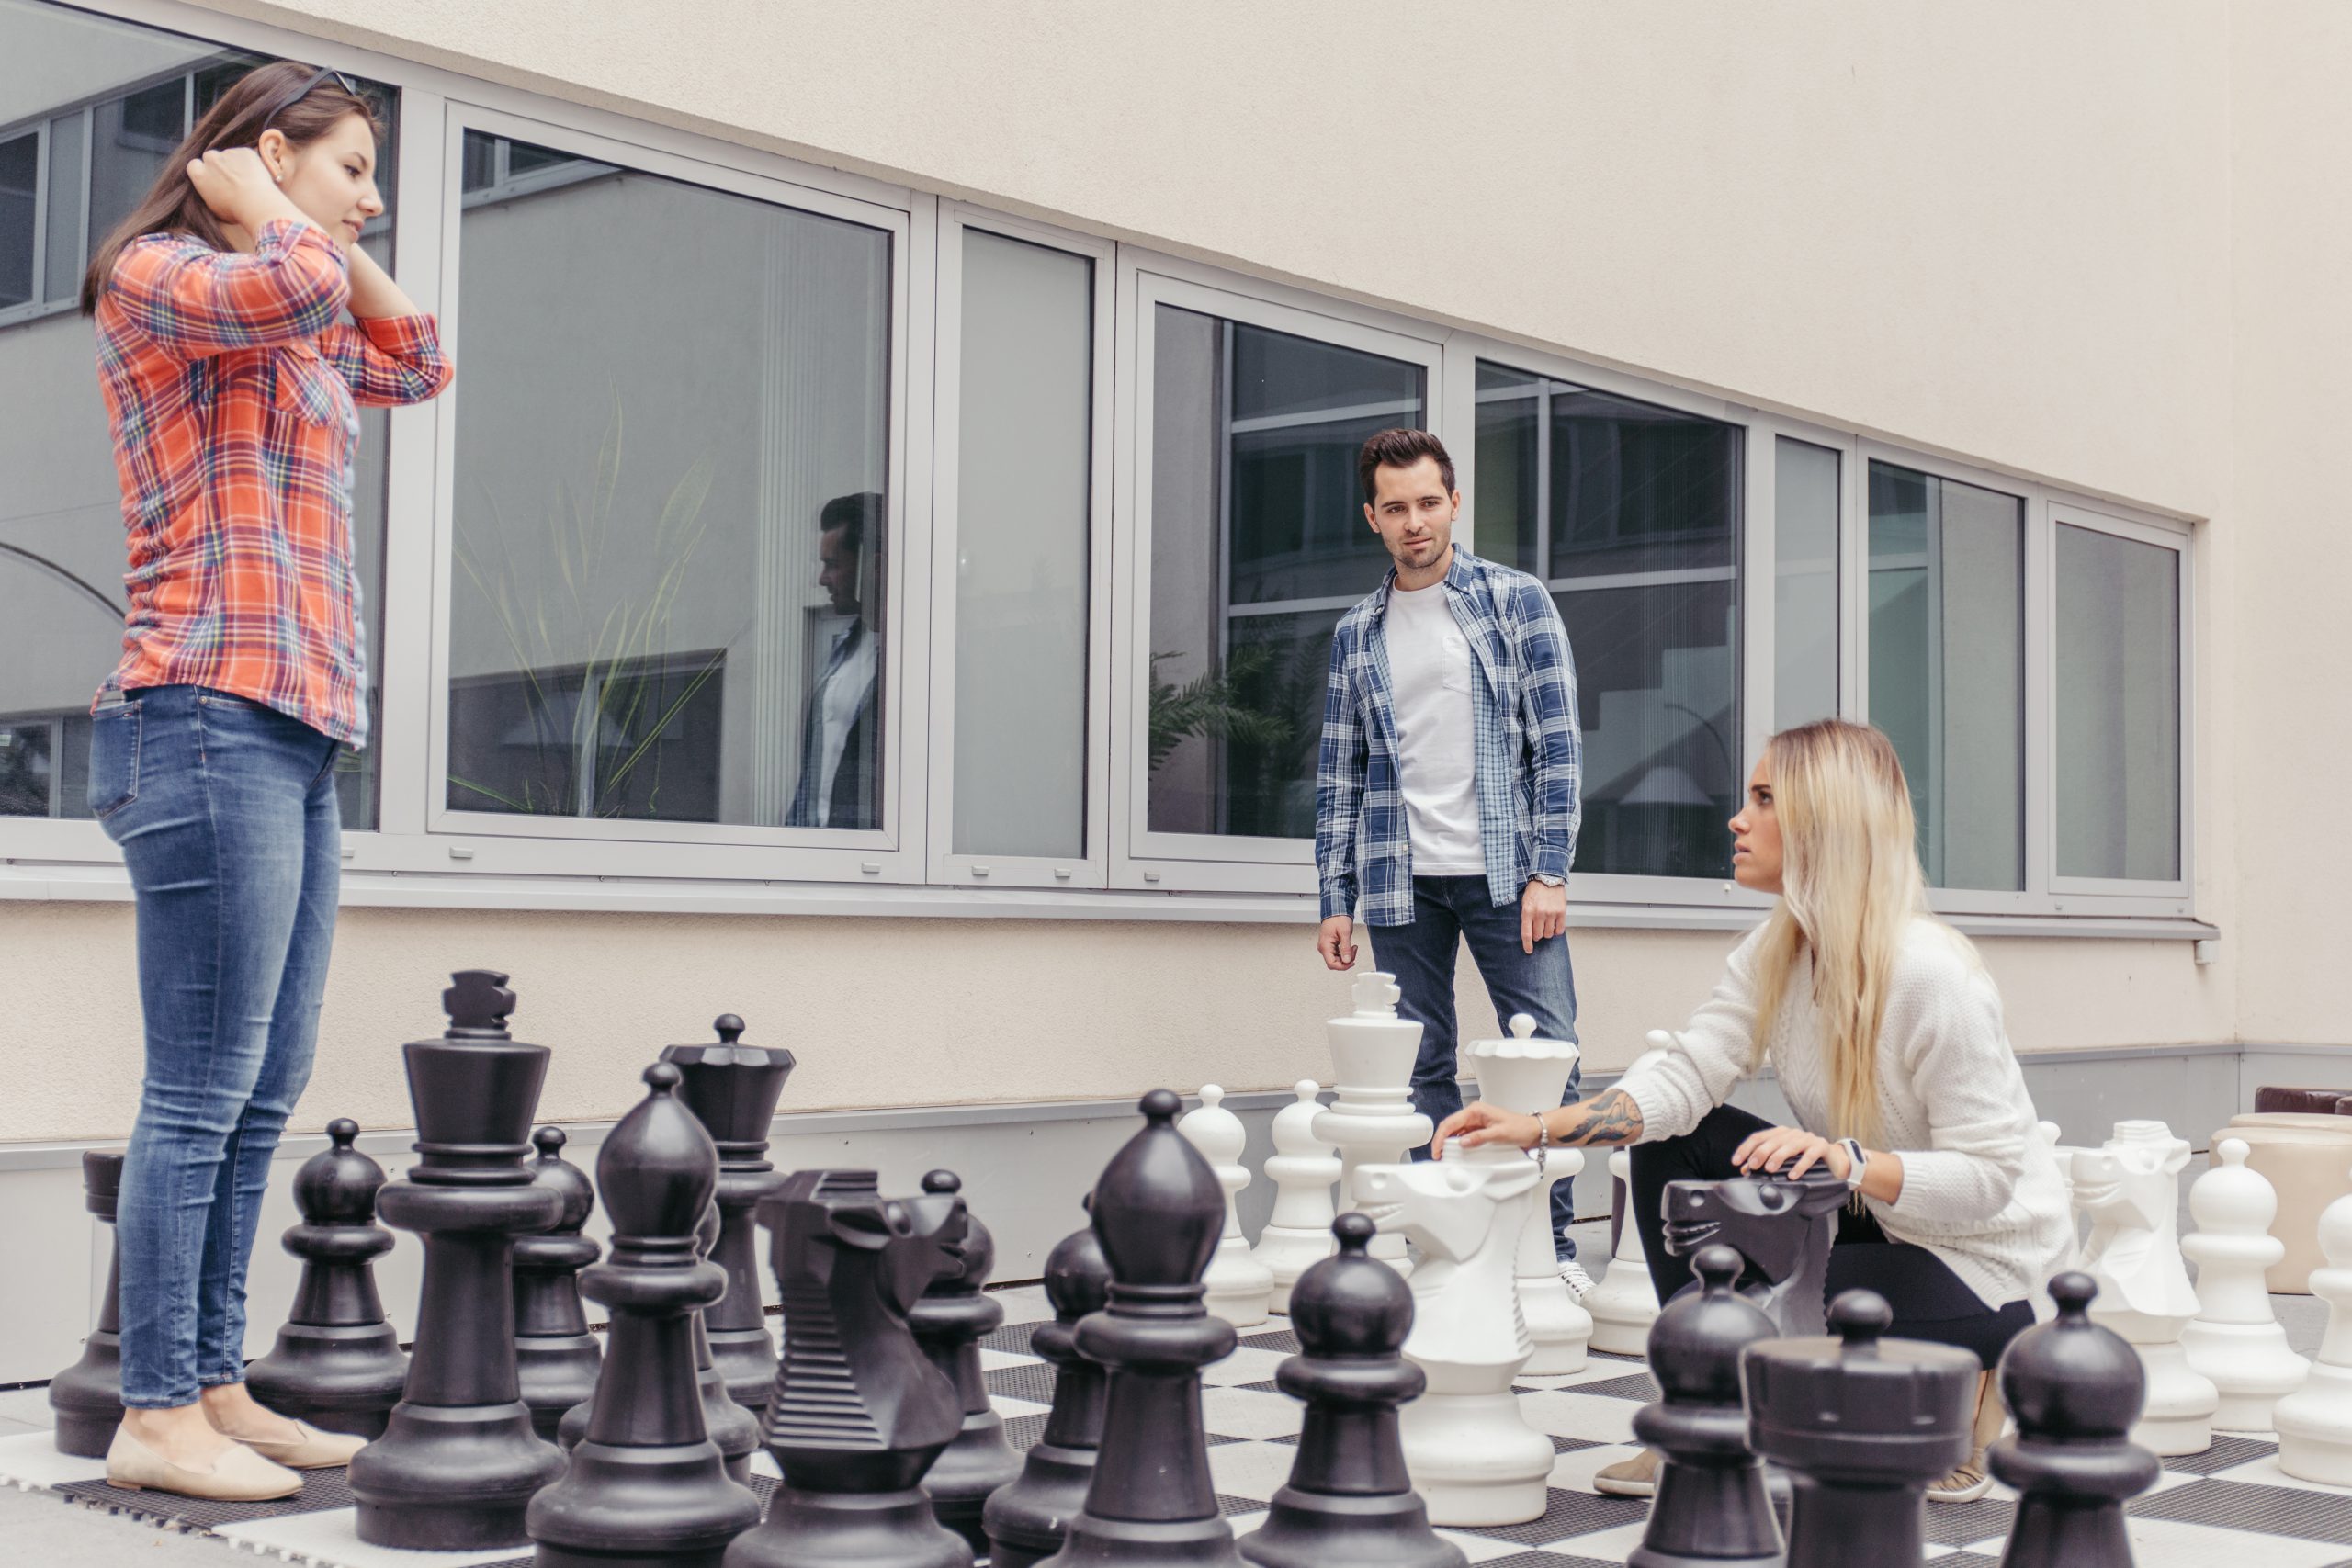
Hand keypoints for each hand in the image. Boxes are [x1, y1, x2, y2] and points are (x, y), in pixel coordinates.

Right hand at [186, 147, 299, 232]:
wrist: (257, 204)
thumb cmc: (235, 211)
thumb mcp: (213, 207)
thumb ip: (208, 192)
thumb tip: (211, 191)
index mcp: (199, 175)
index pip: (194, 165)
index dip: (203, 170)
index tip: (211, 177)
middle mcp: (210, 160)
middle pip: (210, 156)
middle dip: (218, 164)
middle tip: (231, 178)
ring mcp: (228, 154)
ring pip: (229, 155)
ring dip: (235, 163)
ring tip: (246, 180)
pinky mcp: (244, 152)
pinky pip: (245, 154)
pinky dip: (249, 162)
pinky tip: (255, 176)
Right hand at [1317, 915, 1356, 971]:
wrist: (1336, 911)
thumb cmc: (1338, 918)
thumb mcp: (1345, 933)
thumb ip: (1346, 948)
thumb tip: (1347, 960)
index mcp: (1325, 946)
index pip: (1332, 964)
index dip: (1343, 966)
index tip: (1352, 962)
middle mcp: (1324, 948)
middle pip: (1335, 963)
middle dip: (1346, 960)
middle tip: (1354, 950)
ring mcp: (1326, 947)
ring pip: (1337, 960)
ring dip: (1347, 956)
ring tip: (1353, 947)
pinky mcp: (1330, 946)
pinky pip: (1338, 955)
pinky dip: (1345, 953)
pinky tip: (1350, 947)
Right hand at [1431, 1101, 1541, 1153]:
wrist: (1533, 1130)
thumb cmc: (1520, 1127)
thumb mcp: (1499, 1133)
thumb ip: (1479, 1137)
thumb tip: (1462, 1142)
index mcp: (1476, 1111)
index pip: (1451, 1122)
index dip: (1441, 1137)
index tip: (1438, 1149)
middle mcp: (1474, 1114)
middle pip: (1451, 1126)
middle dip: (1442, 1140)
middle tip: (1438, 1154)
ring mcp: (1477, 1122)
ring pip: (1456, 1131)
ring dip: (1449, 1142)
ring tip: (1445, 1155)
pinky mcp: (1480, 1129)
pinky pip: (1465, 1136)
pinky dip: (1458, 1144)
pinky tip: (1457, 1152)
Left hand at [1520, 878, 1565, 953]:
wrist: (1548, 877)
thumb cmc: (1535, 890)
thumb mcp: (1525, 902)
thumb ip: (1526, 916)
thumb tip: (1528, 932)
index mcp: (1527, 911)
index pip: (1527, 934)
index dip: (1527, 945)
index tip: (1528, 950)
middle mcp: (1539, 913)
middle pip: (1538, 936)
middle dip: (1537, 935)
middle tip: (1538, 930)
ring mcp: (1551, 913)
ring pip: (1549, 934)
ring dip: (1547, 932)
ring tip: (1546, 925)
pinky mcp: (1561, 912)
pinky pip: (1560, 930)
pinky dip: (1557, 931)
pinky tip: (1554, 926)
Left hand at [1732, 1125, 1850, 1181]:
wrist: (1834, 1159)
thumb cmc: (1804, 1159)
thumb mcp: (1784, 1160)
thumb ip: (1765, 1162)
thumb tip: (1745, 1169)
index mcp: (1780, 1134)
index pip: (1758, 1137)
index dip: (1746, 1148)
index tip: (1736, 1161)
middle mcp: (1792, 1133)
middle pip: (1773, 1141)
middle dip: (1760, 1153)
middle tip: (1752, 1165)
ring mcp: (1807, 1139)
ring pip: (1790, 1146)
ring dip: (1778, 1157)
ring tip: (1770, 1169)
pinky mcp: (1821, 1147)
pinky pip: (1809, 1155)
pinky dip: (1800, 1165)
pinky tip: (1793, 1175)